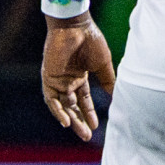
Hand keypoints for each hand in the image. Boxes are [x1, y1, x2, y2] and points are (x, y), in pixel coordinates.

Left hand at [42, 12, 116, 141]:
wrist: (76, 27)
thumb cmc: (91, 41)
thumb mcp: (103, 65)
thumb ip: (107, 81)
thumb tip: (115, 96)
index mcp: (79, 77)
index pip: (84, 101)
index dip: (89, 113)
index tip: (97, 126)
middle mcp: (67, 81)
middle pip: (72, 107)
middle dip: (80, 122)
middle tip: (87, 136)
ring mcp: (57, 81)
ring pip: (62, 106)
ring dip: (71, 120)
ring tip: (82, 132)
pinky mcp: (49, 79)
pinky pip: (51, 100)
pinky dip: (58, 111)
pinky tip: (66, 121)